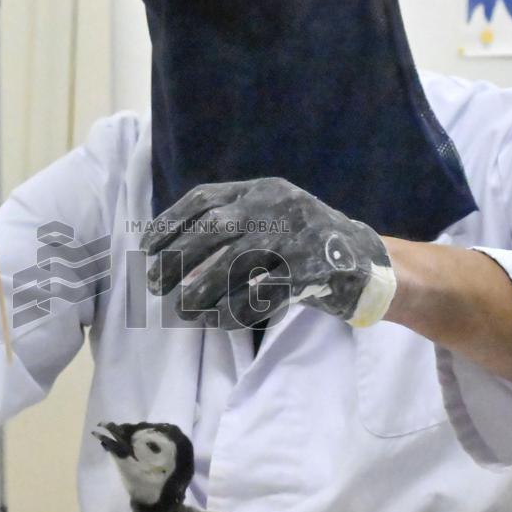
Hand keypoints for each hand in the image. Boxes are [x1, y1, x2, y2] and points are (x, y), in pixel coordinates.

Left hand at [141, 178, 396, 330]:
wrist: (367, 264)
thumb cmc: (302, 246)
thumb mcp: (268, 220)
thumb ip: (228, 228)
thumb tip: (167, 255)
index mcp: (261, 190)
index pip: (204, 200)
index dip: (169, 224)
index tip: (145, 250)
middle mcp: (278, 206)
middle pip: (214, 230)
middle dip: (176, 258)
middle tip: (153, 284)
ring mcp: (296, 237)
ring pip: (234, 264)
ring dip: (201, 290)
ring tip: (181, 309)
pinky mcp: (311, 272)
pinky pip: (261, 295)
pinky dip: (233, 311)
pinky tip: (216, 322)